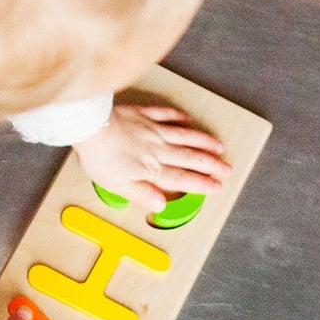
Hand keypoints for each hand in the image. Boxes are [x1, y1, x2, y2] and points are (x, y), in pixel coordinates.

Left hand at [74, 104, 231, 214]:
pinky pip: (166, 115)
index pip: (182, 179)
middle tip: (227, 168)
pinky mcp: (143, 115)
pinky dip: (179, 117)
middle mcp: (157, 150)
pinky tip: (189, 119)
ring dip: (204, 142)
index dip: (201, 183)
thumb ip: (142, 194)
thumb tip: (160, 205)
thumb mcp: (118, 187)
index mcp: (151, 169)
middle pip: (190, 158)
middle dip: (211, 164)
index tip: (216, 186)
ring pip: (185, 137)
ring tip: (218, 146)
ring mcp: (152, 130)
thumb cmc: (100, 157)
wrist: (91, 127)